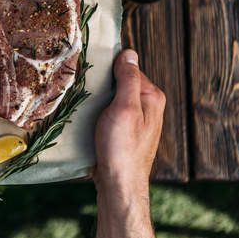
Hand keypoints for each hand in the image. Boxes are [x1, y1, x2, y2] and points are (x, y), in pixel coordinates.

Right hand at [93, 49, 165, 195]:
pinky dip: (99, 112)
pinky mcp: (124, 132)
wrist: (118, 184)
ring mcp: (136, 120)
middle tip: (86, 89)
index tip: (92, 72)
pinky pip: (110, 113)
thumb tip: (129, 53)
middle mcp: (148, 106)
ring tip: (86, 105)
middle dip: (104, 84)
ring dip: (99, 99)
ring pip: (113, 98)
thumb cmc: (122, 148)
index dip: (110, 69)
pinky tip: (89, 119)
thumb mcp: (124, 108)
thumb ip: (128, 79)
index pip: (129, 69)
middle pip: (121, 83)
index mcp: (152, 97)